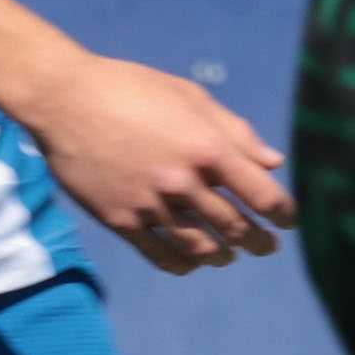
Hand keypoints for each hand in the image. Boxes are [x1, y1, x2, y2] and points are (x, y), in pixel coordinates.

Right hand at [17, 52, 293, 272]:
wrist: (65, 99)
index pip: (262, 194)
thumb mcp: (190, 97)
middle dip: (259, 241)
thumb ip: (236, 132)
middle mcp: (183, 181)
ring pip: (200, 247)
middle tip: (267, 246)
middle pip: (235, 227)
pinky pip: (159, 254)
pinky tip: (191, 264)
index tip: (288, 220)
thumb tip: (275, 163)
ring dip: (222, 256)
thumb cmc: (132, 89)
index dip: (284, 213)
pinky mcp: (121, 220)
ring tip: (229, 256)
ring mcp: (150, 205)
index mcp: (206, 147)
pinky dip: (182, 264)